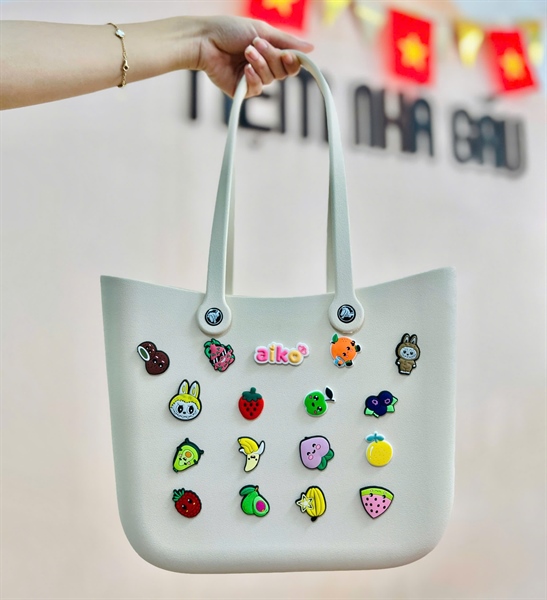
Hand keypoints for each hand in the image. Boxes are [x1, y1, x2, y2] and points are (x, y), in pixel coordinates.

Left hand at [193, 16, 313, 96]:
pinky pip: (257, 89)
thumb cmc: (229, 31)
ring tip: (246, 52)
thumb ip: (286, 42)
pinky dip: (253, 78)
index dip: (293, 61)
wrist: (204, 41)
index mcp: (269, 51)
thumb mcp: (262, 31)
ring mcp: (252, 79)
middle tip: (256, 44)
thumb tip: (312, 49)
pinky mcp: (241, 90)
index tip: (289, 54)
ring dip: (260, 64)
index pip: (290, 62)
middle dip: (272, 57)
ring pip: (270, 79)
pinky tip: (244, 69)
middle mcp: (263, 66)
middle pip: (282, 71)